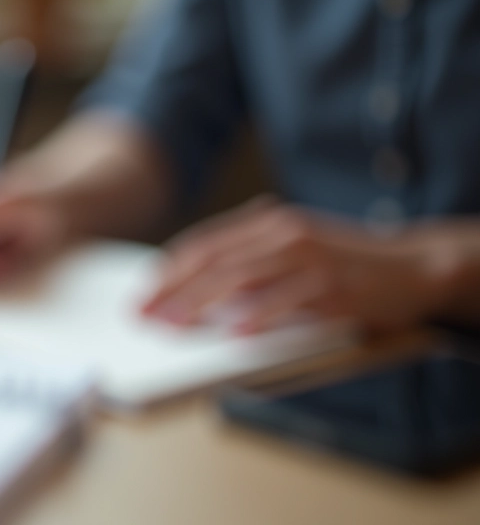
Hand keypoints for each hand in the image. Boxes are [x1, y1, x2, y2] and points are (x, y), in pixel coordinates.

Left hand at [141, 197, 444, 334]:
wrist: (415, 264)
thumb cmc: (343, 265)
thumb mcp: (290, 252)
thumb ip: (249, 265)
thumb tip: (195, 297)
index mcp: (267, 222)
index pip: (204, 244)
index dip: (168, 270)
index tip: (141, 295)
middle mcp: (283, 233)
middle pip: (214, 261)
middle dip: (172, 290)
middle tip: (143, 315)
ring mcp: (309, 257)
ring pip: (242, 277)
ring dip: (201, 303)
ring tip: (172, 325)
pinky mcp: (334, 285)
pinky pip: (289, 301)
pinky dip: (260, 317)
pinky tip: (234, 334)